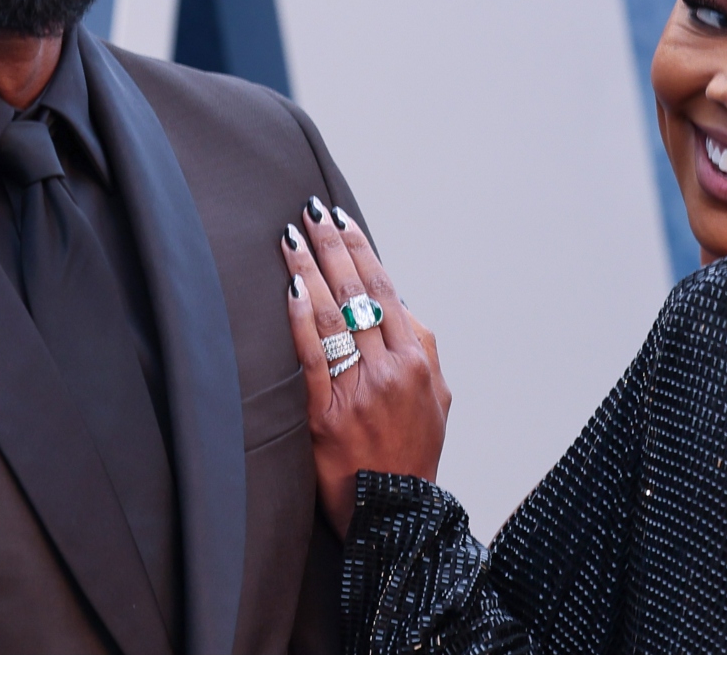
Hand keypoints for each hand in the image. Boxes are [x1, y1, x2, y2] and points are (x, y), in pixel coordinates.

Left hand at [280, 197, 450, 537]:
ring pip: (333, 314)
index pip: (386, 289)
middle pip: (358, 291)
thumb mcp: (438, 402)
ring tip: (291, 236)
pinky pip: (311, 355)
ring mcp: (361, 389)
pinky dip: (300, 317)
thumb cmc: (413, 459)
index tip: (342, 222)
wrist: (399, 517)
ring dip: (310, 269)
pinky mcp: (327, 413)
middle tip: (311, 210)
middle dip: (333, 245)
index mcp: (420, 360)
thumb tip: (401, 310)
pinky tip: (288, 288)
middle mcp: (394, 367)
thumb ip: (423, 353)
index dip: (362, 251)